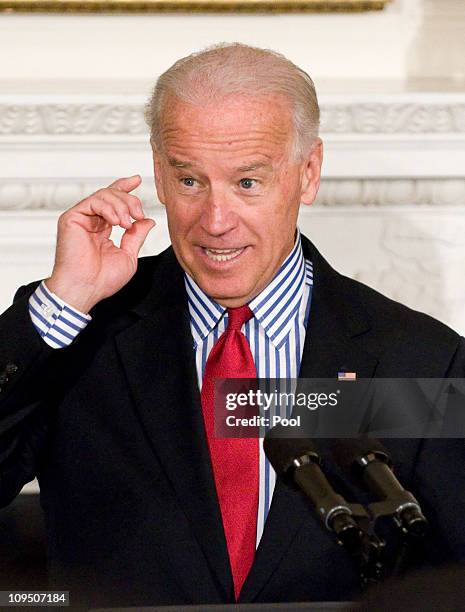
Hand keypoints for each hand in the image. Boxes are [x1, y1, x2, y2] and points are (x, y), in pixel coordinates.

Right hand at [45, 175, 155, 312]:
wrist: (86, 288)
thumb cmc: (103, 279)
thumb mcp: (128, 255)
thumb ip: (137, 236)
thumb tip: (148, 220)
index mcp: (101, 228)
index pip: (112, 201)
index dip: (124, 188)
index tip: (137, 180)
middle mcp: (90, 221)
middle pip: (111, 195)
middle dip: (130, 200)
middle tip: (139, 214)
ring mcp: (80, 218)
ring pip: (104, 195)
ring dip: (122, 205)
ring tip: (128, 223)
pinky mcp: (71, 218)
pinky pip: (93, 201)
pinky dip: (109, 208)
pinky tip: (118, 222)